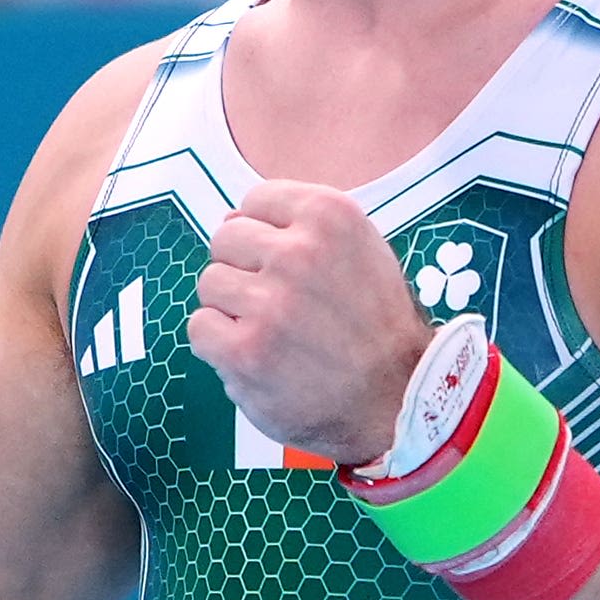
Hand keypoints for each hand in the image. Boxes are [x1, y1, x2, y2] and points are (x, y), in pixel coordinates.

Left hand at [189, 180, 430, 466]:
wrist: (399, 399)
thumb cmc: (376, 325)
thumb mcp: (359, 252)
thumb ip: (298, 229)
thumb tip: (229, 219)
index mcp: (330, 216)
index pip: (256, 200)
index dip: (265, 236)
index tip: (288, 267)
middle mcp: (300, 252)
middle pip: (226, 239)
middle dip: (245, 270)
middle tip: (281, 305)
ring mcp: (271, 303)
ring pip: (210, 283)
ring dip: (232, 309)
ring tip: (272, 333)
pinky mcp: (245, 351)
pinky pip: (200, 327)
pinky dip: (220, 346)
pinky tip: (256, 357)